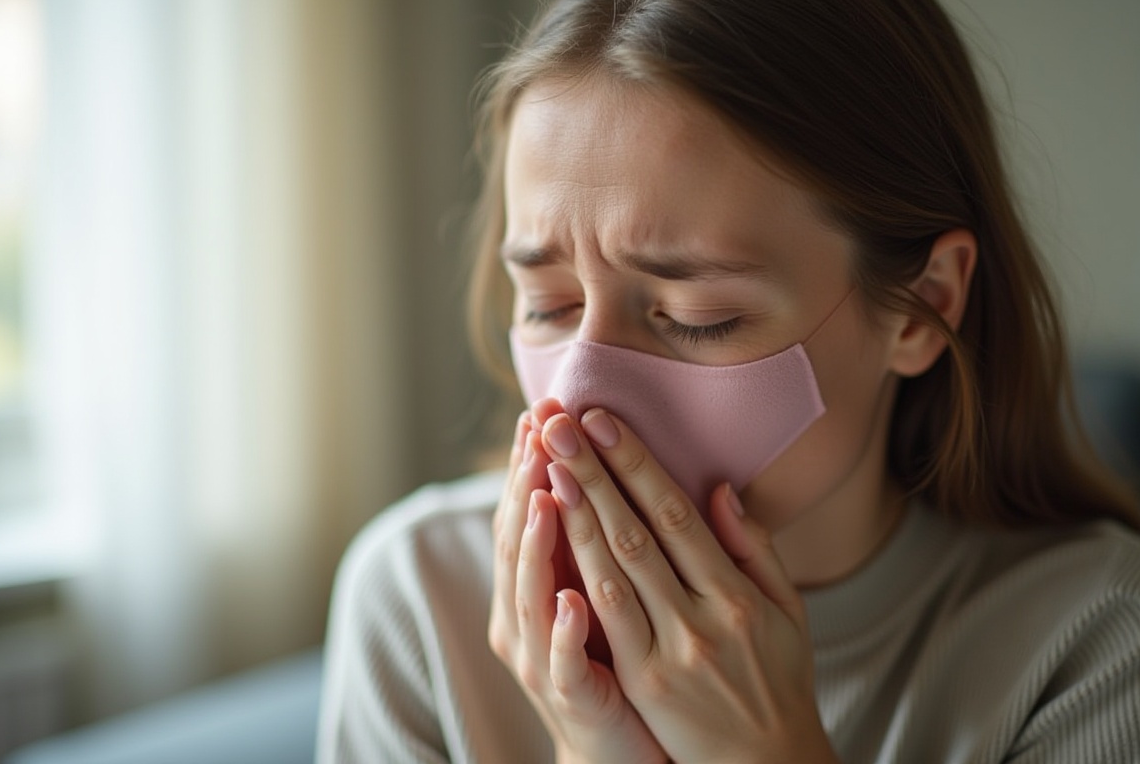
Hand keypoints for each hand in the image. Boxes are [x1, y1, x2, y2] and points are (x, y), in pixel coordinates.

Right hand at [488, 408, 666, 763]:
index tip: (544, 410)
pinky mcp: (571, 698)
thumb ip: (606, 534)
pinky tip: (572, 600)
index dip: (535, 462)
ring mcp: (543, 657)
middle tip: (538, 428)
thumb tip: (608, 464)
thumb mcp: (608, 588)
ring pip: (531, 594)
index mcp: (541, 582)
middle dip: (530, 482)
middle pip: (521, 540)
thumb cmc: (618, 659)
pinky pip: (562, 662)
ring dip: (538, 544)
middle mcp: (528, 614)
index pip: (532, 510)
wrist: (617, 747)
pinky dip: (564, 631)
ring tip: (546, 497)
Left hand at [536, 404, 839, 763]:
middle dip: (592, 472)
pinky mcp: (643, 683)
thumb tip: (719, 490)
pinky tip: (553, 540)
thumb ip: (754, 547)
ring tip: (545, 464)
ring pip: (612, 571)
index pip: (675, 513)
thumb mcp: (786, 609)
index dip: (635, 463)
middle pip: (635, 532)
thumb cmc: (777, 677)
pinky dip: (574, 577)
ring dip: (575, 514)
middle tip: (558, 424)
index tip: (602, 420)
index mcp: (737, 593)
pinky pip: (603, 623)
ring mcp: (669, 652)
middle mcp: (703, 618)